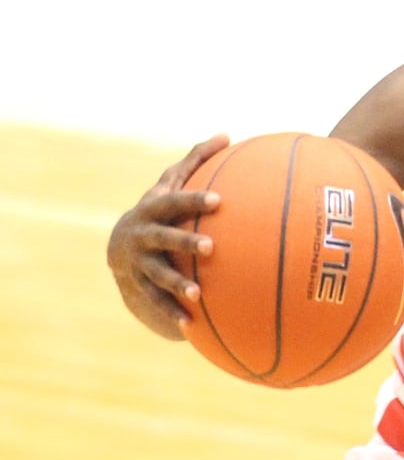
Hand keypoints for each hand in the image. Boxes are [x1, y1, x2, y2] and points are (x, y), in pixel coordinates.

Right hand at [106, 134, 228, 339]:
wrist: (121, 245)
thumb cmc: (161, 208)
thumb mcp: (172, 183)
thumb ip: (197, 160)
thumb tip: (227, 133)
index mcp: (153, 208)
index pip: (173, 201)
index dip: (193, 199)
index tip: (218, 200)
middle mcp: (142, 235)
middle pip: (162, 237)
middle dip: (184, 240)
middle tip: (211, 247)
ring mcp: (138, 263)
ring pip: (156, 274)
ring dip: (175, 284)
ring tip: (197, 294)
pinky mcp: (139, 287)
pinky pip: (155, 302)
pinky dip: (171, 313)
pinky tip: (191, 326)